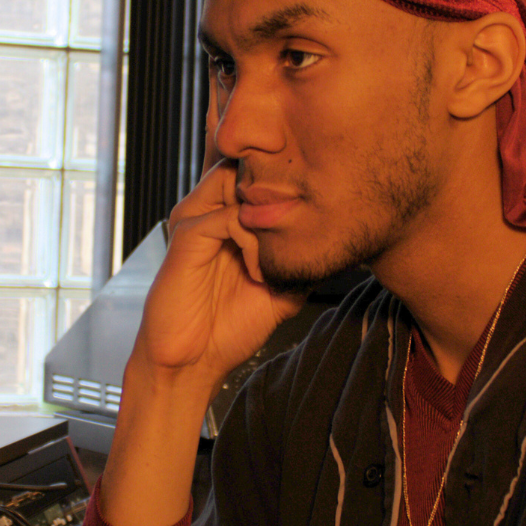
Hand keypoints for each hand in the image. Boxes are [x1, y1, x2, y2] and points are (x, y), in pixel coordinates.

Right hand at [132, 161, 304, 391]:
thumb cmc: (229, 327)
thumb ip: (301, 262)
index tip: (315, 194)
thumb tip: (339, 244)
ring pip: (236, 182)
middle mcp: (207, 210)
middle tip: (302, 219)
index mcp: (225, 218)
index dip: (282, 175)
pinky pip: (229, 218)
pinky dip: (253, 243)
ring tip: (276, 254)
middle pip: (243, 163)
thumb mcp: (281, 290)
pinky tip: (258, 274)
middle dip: (277, 183)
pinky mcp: (187, 238)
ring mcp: (195, 221)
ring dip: (267, 213)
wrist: (193, 362)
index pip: (252, 172)